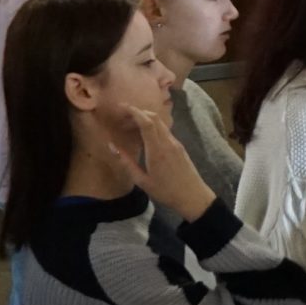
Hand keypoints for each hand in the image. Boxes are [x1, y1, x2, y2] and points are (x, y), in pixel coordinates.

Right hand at [107, 107, 215, 221]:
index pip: (147, 122)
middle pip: (154, 118)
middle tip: (122, 118)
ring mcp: (176, 143)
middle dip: (137, 113)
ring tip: (129, 127)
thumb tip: (111, 147)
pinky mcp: (179, 146)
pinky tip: (143, 136)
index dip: (134, 112)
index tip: (121, 107)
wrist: (193, 196)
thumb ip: (126, 163)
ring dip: (145, 120)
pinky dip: (152, 127)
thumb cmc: (166, 191)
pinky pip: (165, 131)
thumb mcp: (142, 181)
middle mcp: (168, 142)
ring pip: (160, 123)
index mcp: (157, 150)